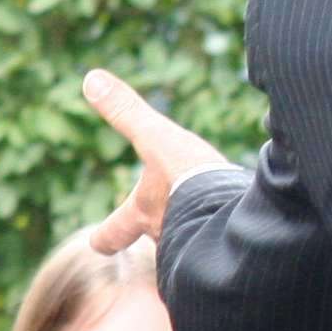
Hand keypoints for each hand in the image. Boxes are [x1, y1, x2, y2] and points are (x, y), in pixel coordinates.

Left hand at [83, 71, 229, 255]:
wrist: (238, 215)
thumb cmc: (190, 177)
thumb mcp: (156, 137)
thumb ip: (125, 111)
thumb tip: (90, 78)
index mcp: (143, 212)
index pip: (113, 232)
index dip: (105, 236)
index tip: (98, 242)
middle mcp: (166, 237)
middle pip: (156, 240)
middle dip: (159, 232)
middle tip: (163, 228)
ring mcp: (197, 248)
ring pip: (190, 246)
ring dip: (196, 234)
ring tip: (211, 224)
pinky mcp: (229, 252)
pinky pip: (223, 250)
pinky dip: (227, 242)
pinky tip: (240, 235)